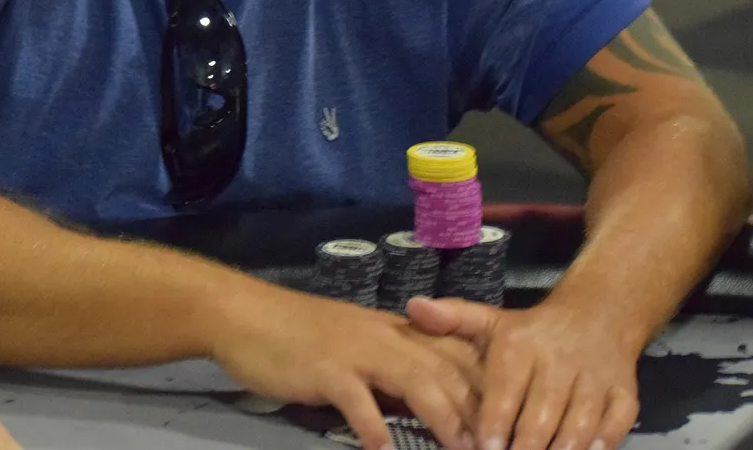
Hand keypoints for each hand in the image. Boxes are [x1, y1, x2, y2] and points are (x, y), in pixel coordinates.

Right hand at [210, 284, 481, 449]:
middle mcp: (386, 336)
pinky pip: (359, 402)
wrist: (244, 315)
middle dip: (479, 410)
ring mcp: (356, 352)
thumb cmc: (299, 335)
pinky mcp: (326, 371)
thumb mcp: (356, 347)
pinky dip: (376, 429)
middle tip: (496, 444)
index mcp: (396, 331)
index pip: (457, 353)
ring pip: (417, 380)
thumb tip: (432, 405)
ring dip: (445, 419)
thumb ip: (393, 373)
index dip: (488, 387)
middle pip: (447, 369)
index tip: (508, 420)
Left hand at [406, 295, 639, 449]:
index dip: (493, 425)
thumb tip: (413, 308)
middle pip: (540, 417)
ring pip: (578, 425)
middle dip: (524, 449)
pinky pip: (617, 422)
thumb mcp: (490, 320)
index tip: (483, 448)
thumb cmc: (532, 331)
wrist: (598, 314)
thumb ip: (452, 320)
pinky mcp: (624, 393)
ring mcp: (595, 378)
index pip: (504, 392)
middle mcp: (559, 361)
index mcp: (521, 345)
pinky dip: (604, 441)